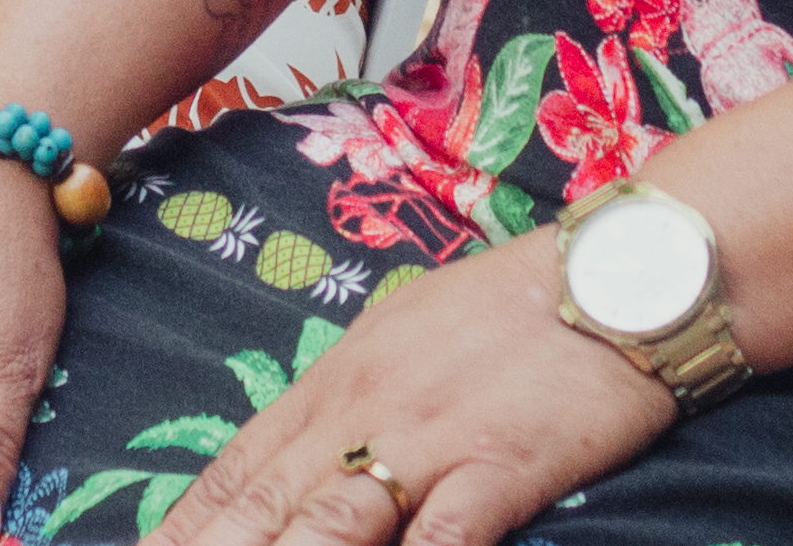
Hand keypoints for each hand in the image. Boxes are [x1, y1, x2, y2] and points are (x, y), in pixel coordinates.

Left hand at [145, 232, 673, 545]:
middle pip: (260, 512)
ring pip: (326, 527)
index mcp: (334, 385)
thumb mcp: (400, 340)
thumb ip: (345, 403)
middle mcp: (361, 414)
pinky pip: (440, 538)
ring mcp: (427, 442)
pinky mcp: (497, 468)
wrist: (614, 275)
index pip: (235, 473)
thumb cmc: (508, 309)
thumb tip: (295, 456)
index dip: (178, 534)